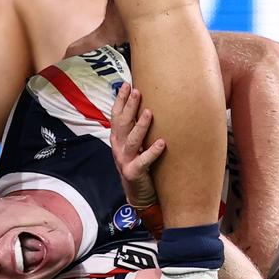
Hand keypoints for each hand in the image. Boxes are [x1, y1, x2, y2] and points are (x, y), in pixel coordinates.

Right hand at [110, 83, 165, 206]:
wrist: (137, 194)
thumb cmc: (139, 165)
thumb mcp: (134, 145)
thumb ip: (135, 129)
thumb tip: (146, 105)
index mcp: (117, 139)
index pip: (116, 116)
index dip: (120, 100)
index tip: (127, 84)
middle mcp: (118, 148)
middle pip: (123, 124)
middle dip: (129, 107)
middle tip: (138, 91)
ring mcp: (124, 160)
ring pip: (132, 140)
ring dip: (141, 126)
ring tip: (149, 112)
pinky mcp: (133, 172)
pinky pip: (144, 160)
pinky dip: (152, 151)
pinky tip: (162, 143)